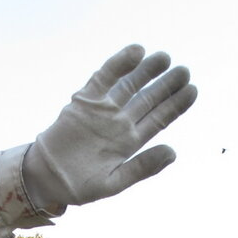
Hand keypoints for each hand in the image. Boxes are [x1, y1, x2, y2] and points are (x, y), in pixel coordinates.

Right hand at [22, 45, 196, 211]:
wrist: (45, 179)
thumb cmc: (79, 186)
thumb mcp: (114, 183)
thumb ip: (142, 167)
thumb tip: (173, 152)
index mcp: (130, 142)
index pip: (159, 119)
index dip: (176, 105)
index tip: (193, 91)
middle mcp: (120, 123)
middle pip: (149, 99)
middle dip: (167, 85)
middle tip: (184, 71)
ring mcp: (103, 110)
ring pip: (130, 85)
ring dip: (147, 71)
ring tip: (165, 58)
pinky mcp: (84, 100)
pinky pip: (104, 77)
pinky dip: (120, 64)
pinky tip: (136, 51)